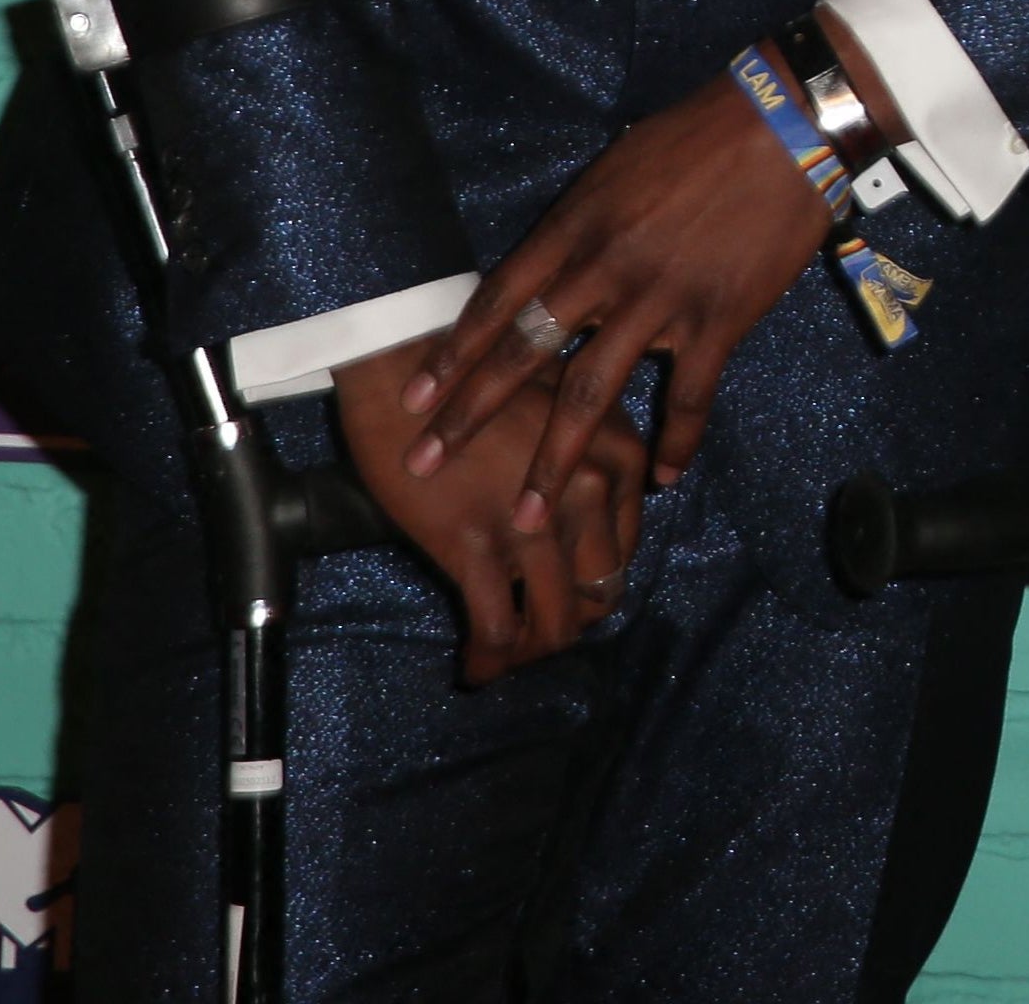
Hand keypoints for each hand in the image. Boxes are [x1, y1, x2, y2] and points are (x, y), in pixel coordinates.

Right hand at [332, 333, 644, 682]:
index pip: (625, 549)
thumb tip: (581, 523)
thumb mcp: (562, 402)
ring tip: (505, 659)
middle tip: (534, 635)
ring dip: (531, 653)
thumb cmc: (477, 375)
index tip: (566, 598)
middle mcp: (592, 490)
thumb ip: (585, 457)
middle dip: (569, 624)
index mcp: (619, 452)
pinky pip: (498, 630)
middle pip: (600, 593)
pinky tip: (474, 667)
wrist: (403, 359)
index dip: (596, 585)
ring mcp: (536, 521)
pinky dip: (490, 661)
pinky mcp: (475, 545)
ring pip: (556, 624)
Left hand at [397, 74, 826, 526]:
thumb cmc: (696, 136)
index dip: (453, 355)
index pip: (497, 303)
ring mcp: (661, 302)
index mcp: (574, 229)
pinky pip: (689, 396)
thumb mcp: (615, 169)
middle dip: (468, 416)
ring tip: (528, 518)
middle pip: (523, 357)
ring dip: (555, 462)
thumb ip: (580, 224)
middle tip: (424, 463)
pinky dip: (676, 440)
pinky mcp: (718, 320)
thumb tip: (551, 263)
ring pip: (592, 396)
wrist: (783, 127)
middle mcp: (604, 272)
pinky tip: (662, 477)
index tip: (415, 398)